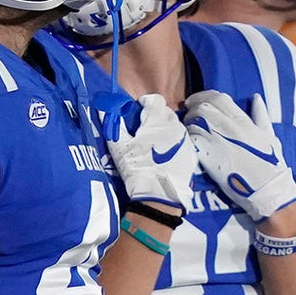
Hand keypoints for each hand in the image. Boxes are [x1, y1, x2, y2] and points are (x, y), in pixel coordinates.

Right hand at [105, 94, 196, 209]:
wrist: (160, 194)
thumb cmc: (137, 167)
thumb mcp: (119, 146)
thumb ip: (113, 125)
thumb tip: (104, 109)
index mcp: (158, 120)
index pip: (155, 100)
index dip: (146, 102)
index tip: (138, 109)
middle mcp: (176, 126)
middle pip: (166, 112)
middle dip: (155, 115)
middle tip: (143, 127)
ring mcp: (186, 140)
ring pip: (175, 126)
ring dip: (165, 128)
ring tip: (153, 141)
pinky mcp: (191, 153)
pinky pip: (182, 141)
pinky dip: (174, 142)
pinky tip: (165, 153)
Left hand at [183, 91, 295, 222]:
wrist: (267, 189)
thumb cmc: (272, 164)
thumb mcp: (270, 136)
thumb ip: (261, 116)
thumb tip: (256, 98)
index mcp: (244, 121)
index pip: (219, 98)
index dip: (204, 96)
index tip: (197, 101)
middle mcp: (229, 127)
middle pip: (203, 106)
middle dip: (193, 108)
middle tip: (190, 114)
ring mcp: (217, 141)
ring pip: (194, 121)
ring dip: (189, 122)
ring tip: (191, 128)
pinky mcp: (208, 157)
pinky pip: (191, 138)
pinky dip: (188, 137)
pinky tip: (191, 141)